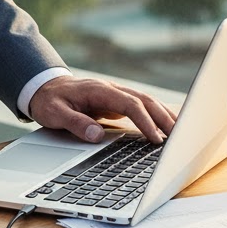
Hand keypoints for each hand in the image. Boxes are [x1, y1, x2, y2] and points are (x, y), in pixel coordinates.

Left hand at [29, 75, 176, 144]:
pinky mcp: (116, 102)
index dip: (145, 121)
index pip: (129, 104)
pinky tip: (168, 127)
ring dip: (164, 115)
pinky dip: (157, 115)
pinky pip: (141, 107)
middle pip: (144, 100)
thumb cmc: (49, 101)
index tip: (156, 139)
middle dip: (164, 117)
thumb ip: (75, 123)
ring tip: (183, 134)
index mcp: (98, 90)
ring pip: (146, 101)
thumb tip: (96, 135)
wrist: (43, 87)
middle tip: (181, 138)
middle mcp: (110, 89)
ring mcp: (115, 94)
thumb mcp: (54, 113)